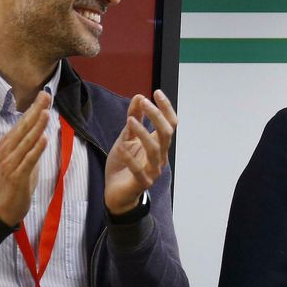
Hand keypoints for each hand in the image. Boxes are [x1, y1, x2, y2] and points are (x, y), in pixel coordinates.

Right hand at [0, 92, 51, 226]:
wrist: (4, 207)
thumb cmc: (16, 183)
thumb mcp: (24, 161)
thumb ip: (31, 147)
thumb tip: (41, 133)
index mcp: (9, 145)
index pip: (23, 123)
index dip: (33, 108)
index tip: (44, 94)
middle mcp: (8, 151)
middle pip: (23, 127)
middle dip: (35, 111)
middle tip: (46, 96)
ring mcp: (11, 162)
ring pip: (26, 141)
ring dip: (36, 126)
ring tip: (46, 112)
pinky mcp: (17, 175)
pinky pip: (28, 160)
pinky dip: (36, 149)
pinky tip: (44, 138)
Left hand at [104, 90, 177, 215]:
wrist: (116, 193)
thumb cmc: (123, 166)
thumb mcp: (125, 138)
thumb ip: (133, 120)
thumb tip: (138, 98)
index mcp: (158, 145)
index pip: (170, 124)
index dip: (166, 108)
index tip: (156, 92)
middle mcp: (160, 156)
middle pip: (166, 134)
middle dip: (157, 116)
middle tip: (144, 102)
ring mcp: (153, 170)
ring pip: (155, 149)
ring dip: (143, 133)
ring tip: (129, 120)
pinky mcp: (142, 183)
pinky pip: (139, 170)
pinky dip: (129, 158)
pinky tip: (120, 147)